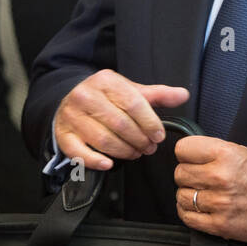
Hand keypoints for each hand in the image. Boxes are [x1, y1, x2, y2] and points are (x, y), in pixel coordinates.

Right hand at [54, 69, 188, 170]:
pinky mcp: (63, 135)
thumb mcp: (130, 90)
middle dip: (139, 140)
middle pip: (120, 124)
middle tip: (149, 148)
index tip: (159, 135)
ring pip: (104, 140)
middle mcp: (85, 96)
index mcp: (104, 81)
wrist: (70, 99)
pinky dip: (96, 161)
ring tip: (135, 153)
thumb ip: (157, 94)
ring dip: (124, 151)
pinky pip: (80, 153)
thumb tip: (183, 95)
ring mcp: (72, 116)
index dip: (150, 123)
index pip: (133, 103)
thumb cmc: (105, 97)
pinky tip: (109, 164)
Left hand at [174, 135, 246, 242]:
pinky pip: (187, 217)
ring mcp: (219, 202)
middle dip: (187, 176)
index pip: (182, 149)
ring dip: (189, 196)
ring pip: (182, 196)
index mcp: (225, 154)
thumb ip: (210, 151)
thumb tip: (184, 154)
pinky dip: (189, 213)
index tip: (191, 160)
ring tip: (204, 194)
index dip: (185, 155)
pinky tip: (200, 208)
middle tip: (200, 179)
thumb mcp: (238, 151)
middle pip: (179, 174)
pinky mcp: (219, 224)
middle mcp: (221, 177)